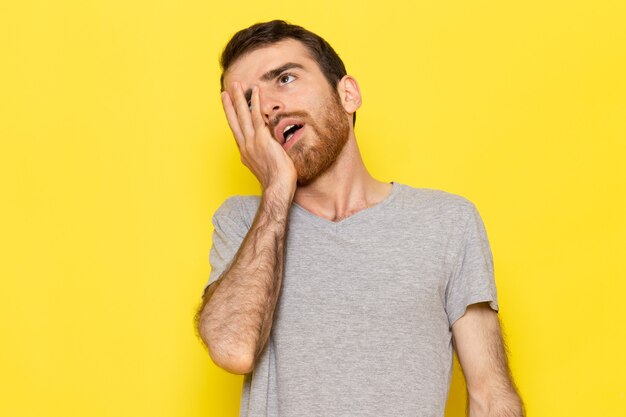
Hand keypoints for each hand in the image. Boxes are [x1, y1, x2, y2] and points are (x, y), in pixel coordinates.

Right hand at [221, 83, 296, 197]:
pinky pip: (257, 116)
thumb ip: (266, 157)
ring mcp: (252, 141)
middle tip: (225, 92)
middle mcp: (245, 146)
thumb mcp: (267, 167)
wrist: (277, 187)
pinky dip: (255, 103)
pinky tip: (255, 91)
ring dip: (239, 99)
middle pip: (235, 121)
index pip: (238, 131)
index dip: (233, 119)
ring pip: (243, 115)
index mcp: (246, 153)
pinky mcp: (262, 138)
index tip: (230, 110)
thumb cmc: (276, 182)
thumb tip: (273, 153)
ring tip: (236, 85)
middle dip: (230, 105)